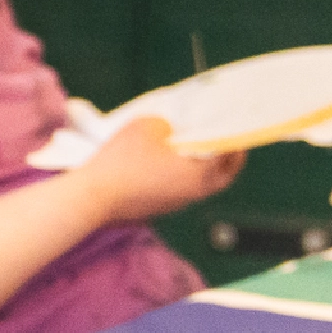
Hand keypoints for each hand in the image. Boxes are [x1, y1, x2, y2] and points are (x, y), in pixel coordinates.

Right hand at [73, 115, 243, 222]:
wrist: (95, 196)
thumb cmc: (124, 160)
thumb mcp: (148, 126)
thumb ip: (169, 124)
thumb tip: (173, 129)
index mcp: (199, 174)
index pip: (230, 157)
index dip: (235, 140)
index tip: (236, 127)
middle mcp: (195, 193)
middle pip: (223, 177)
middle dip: (229, 160)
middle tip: (227, 143)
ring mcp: (178, 204)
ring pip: (203, 186)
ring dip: (207, 169)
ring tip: (197, 149)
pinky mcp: (161, 208)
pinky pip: (183, 190)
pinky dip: (186, 177)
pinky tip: (170, 164)